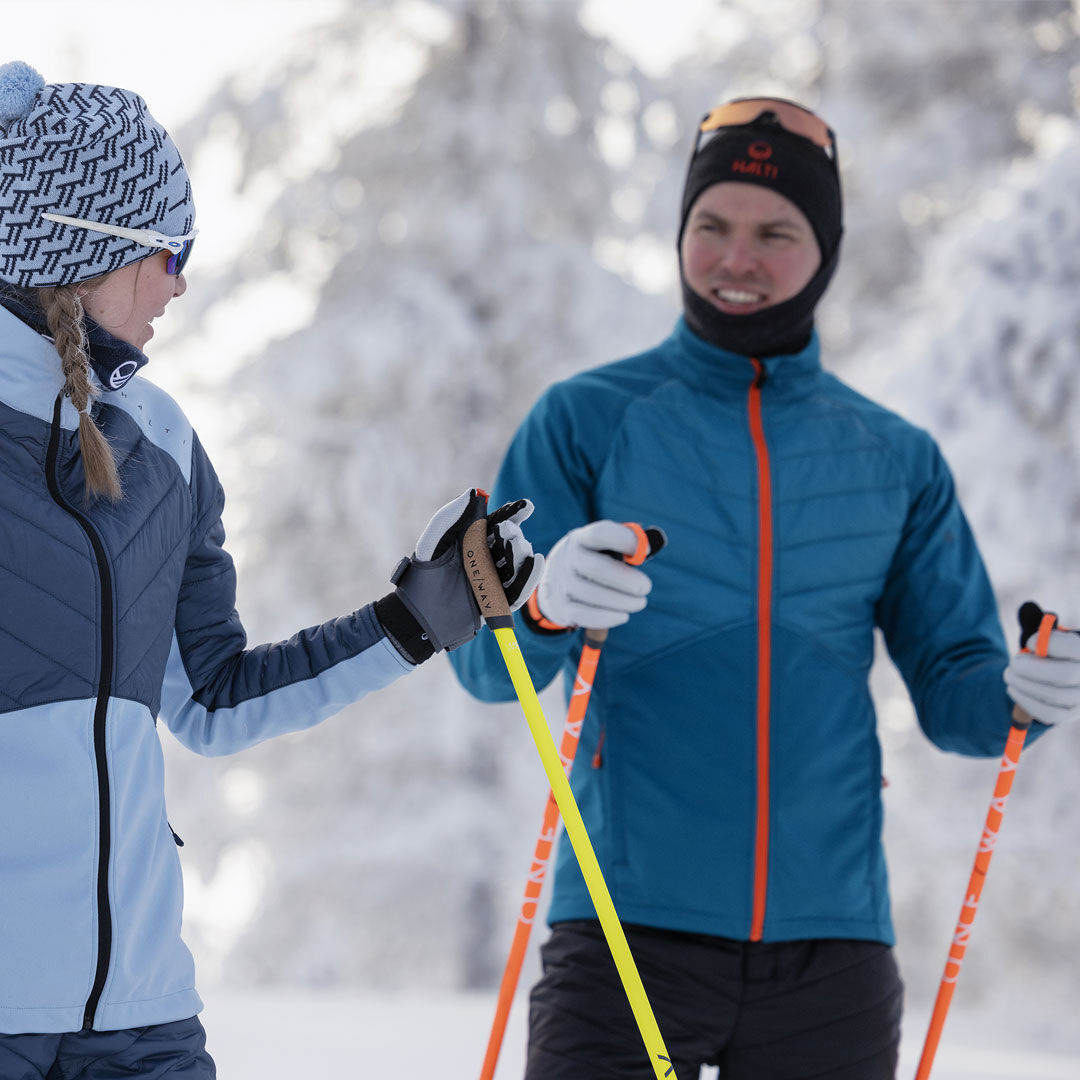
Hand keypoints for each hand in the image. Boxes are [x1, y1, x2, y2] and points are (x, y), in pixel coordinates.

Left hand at [386, 489, 543, 658]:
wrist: (418, 617)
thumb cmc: (422, 578)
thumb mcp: (432, 544)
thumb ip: (448, 517)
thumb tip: (473, 492)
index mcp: (471, 542)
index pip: (496, 523)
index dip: (512, 514)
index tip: (525, 506)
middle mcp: (485, 559)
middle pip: (509, 542)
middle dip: (513, 534)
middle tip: (508, 532)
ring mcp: (492, 581)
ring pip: (516, 565)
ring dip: (520, 554)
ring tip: (516, 546)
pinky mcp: (497, 602)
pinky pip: (518, 590)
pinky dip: (528, 576)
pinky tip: (535, 561)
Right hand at [536, 520, 653, 629]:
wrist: (556, 583)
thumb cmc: (593, 561)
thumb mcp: (603, 547)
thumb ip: (627, 543)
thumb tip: (647, 548)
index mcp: (581, 539)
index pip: (600, 534)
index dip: (625, 540)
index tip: (647, 551)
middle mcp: (566, 558)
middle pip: (595, 567)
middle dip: (624, 579)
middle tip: (645, 587)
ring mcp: (561, 583)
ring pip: (592, 595)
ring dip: (622, 601)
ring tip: (639, 602)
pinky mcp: (561, 607)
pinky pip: (584, 615)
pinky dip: (607, 617)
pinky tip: (623, 616)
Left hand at [1004, 620, 1079, 725]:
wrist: (1059, 677)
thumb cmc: (1053, 651)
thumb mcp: (1050, 635)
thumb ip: (1041, 623)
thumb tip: (1028, 608)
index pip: (1074, 648)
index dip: (1049, 644)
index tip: (1030, 642)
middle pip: (1064, 675)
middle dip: (1032, 669)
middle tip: (1013, 663)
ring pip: (1054, 696)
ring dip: (1025, 685)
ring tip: (1009, 675)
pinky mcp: (1071, 715)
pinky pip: (1050, 714)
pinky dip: (1027, 701)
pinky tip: (1013, 689)